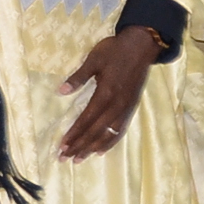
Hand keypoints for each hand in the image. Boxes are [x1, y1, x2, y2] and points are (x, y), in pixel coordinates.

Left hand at [56, 27, 160, 159]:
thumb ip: (79, 77)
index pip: (87, 119)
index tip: (62, 146)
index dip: (74, 134)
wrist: (142, 45)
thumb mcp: (93, 60)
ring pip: (109, 133)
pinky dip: (111, 141)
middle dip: (80, 146)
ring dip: (94, 147)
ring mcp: (126, 107)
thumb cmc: (115, 50)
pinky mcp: (131, 106)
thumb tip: (61, 91)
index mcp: (106, 93)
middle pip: (97, 131)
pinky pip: (120, 129)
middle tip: (65, 159)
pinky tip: (102, 149)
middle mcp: (117, 104)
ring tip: (81, 159)